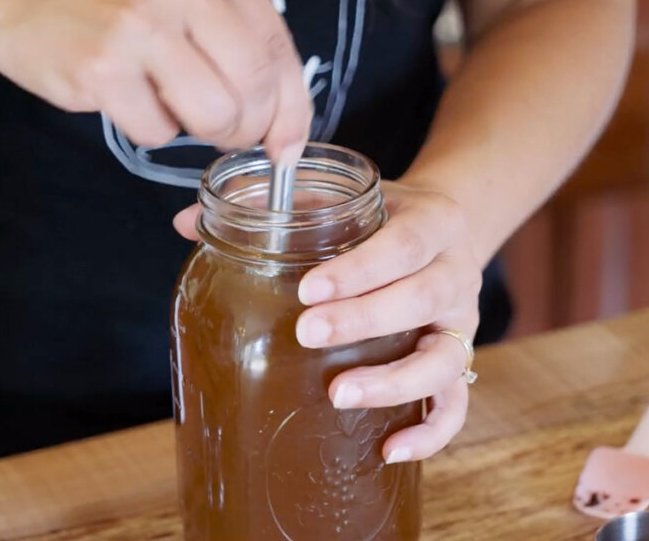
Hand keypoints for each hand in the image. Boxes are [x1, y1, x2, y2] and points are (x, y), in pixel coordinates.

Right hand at [0, 0, 309, 156]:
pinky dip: (149, 128)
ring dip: (202, 132)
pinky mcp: (102, 64)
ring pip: (214, 116)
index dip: (291, 109)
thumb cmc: (112, 1)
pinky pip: (158, 130)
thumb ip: (240, 42)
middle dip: (247, 128)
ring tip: (174, 106)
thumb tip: (287, 133)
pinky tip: (127, 96)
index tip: (285, 144)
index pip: (277, 48)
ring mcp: (140, 22)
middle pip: (254, 88)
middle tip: (226, 132)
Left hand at [297, 181, 481, 461]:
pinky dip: (430, 431)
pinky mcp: (460, 361)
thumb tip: (186, 223)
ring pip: (445, 359)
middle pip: (422, 299)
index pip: (403, 244)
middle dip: (364, 320)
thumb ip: (278, 206)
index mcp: (433, 222)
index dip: (358, 270)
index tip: (308, 291)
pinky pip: (456, 404)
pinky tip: (390, 449)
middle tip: (307, 334)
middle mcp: (456, 272)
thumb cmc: (385, 218)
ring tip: (339, 394)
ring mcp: (462, 323)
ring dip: (394, 382)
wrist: (445, 231)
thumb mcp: (346, 198)